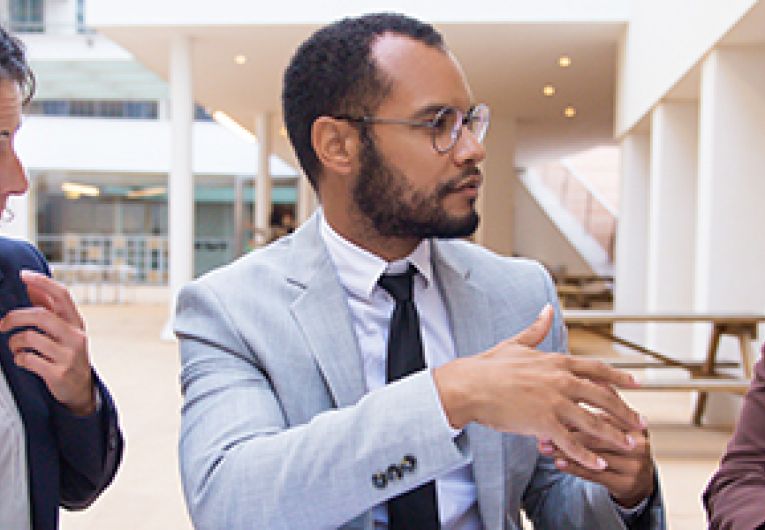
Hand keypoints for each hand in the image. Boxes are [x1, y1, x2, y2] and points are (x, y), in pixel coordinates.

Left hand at [0, 270, 94, 415]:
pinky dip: (19, 358)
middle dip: (15, 317)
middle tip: (3, 324)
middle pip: (40, 315)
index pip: (61, 295)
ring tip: (15, 347)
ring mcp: (68, 355)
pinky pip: (28, 359)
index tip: (23, 275)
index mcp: (76, 323)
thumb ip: (49, 310)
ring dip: (14, 343)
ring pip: (29, 338)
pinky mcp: (58, 372)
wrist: (80, 390)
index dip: (42, 282)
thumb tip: (32, 287)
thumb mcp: (65, 331)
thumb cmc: (68, 355)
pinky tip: (23, 360)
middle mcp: (75, 336)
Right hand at [434, 304, 644, 471]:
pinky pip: (571, 442)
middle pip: (603, 397)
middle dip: (625, 411)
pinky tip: (600, 464)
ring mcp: (554, 402)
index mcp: (556, 362)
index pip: (596, 369)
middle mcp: (560, 381)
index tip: (636, 384)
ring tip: (630, 445)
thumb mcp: (516, 344)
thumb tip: (548, 310)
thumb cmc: (488, 366)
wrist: (469, 386)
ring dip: (614, 435)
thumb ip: (537, 330)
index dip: (619, 378)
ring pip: (593, 421)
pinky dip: (587, 455)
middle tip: (641, 423)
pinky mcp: (543, 423)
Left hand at [538, 415, 655, 507]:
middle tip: (543, 433)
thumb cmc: (618, 447)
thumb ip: (596, 412)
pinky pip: (595, 475)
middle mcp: (638, 445)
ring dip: (566, 452)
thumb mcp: (614, 427)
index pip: (602, 418)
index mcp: (635, 425)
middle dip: (567, 434)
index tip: (552, 412)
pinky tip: (558, 463)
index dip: (575, 414)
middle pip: (597, 437)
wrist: (640, 479)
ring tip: (546, 448)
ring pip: (594, 456)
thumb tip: (566, 395)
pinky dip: (574, 468)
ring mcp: (634, 466)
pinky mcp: (626, 484)